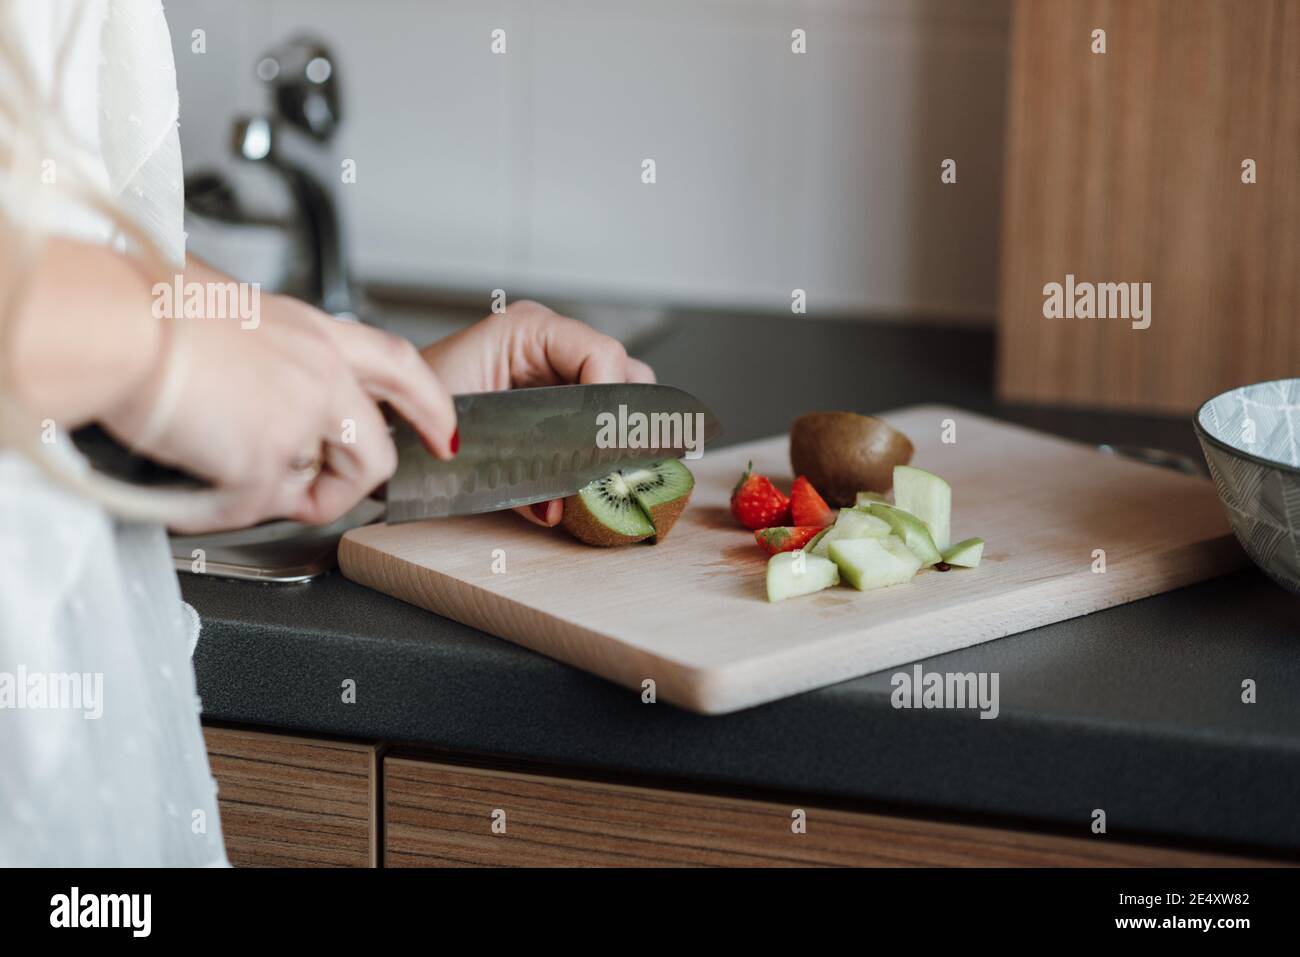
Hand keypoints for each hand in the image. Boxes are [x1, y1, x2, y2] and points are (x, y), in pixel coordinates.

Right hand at [102, 295, 456, 532]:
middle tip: (322, 497)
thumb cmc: (147, 304)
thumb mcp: (226, 307)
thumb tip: (242, 378)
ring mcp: (302, 418)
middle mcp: (322, 372)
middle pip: (375, 450)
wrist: (116, 323)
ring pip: (326, 487)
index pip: (400, 367)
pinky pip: (256, 510)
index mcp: (315, 330)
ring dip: (284, 500)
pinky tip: (191, 496)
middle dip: (353, 484)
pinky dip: (219, 513)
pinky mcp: (266, 460)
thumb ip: (259, 350)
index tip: (443, 435)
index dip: (429, 406)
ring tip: (236, 491)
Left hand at [419, 300, 654, 526]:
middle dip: (620, 424)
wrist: (381, 416)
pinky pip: (598, 420)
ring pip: (620, 398)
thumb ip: (512, 470)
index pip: (602, 355)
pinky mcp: (556, 400)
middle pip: (624, 374)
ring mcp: (557, 370)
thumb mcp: (460, 433)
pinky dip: (597, 451)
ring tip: (595, 476)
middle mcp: (550, 345)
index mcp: (527, 330)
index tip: (603, 448)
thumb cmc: (407, 409)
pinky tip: (581, 480)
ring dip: (613, 439)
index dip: (610, 403)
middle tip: (608, 468)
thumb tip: (556, 509)